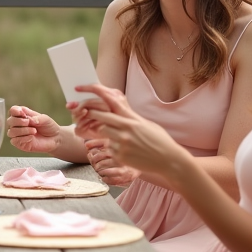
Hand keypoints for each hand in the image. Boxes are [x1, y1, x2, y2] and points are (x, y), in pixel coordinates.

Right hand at [6, 105, 61, 152]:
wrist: (55, 139)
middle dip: (18, 121)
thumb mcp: (45, 119)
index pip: (13, 111)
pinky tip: (31, 137)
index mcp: (23, 115)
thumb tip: (29, 120)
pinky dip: (22, 138)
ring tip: (34, 131)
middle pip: (9, 121)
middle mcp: (18, 124)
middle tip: (28, 122)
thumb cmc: (49, 127)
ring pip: (11, 132)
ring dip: (22, 130)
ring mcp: (18, 134)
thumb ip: (37, 118)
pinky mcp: (19, 143)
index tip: (22, 113)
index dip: (15, 111)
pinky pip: (14, 141)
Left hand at [70, 84, 184, 178]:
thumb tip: (118, 108)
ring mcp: (121, 143)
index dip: (95, 94)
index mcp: (132, 119)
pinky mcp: (119, 156)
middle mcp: (125, 130)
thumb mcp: (146, 124)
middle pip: (100, 118)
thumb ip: (131, 117)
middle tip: (90, 115)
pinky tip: (127, 152)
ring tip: (122, 140)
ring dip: (106, 134)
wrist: (168, 160)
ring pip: (103, 133)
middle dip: (93, 116)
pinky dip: (113, 149)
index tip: (83, 91)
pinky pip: (109, 148)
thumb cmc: (159, 140)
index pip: (110, 103)